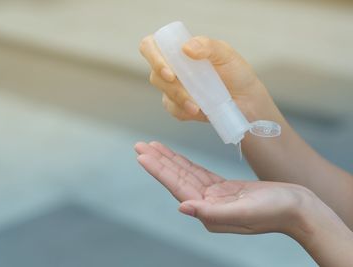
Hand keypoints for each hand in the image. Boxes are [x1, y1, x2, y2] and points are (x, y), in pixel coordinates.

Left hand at [134, 141, 310, 234]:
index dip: (159, 170)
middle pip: (176, 178)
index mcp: (209, 213)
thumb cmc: (276, 211)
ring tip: (151, 146)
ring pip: (185, 173)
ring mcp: (214, 196)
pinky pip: (198, 172)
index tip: (142, 155)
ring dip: (168, 159)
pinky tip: (174, 157)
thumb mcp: (245, 213)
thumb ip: (212, 213)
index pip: (177, 187)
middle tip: (139, 145)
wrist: (298, 209)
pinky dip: (185, 163)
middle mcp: (207, 206)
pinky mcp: (223, 188)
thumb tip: (183, 207)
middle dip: (158, 161)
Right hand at [139, 35, 268, 120]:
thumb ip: (208, 46)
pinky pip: (172, 109)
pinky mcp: (178, 105)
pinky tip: (198, 111)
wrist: (247, 100)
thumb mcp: (226, 55)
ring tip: (199, 107)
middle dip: (172, 87)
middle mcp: (172, 67)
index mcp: (179, 49)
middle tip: (190, 95)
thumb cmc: (236, 73)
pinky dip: (184, 111)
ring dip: (180, 100)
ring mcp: (173, 87)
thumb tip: (186, 47)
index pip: (151, 46)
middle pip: (155, 75)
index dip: (153, 57)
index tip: (170, 72)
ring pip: (164, 94)